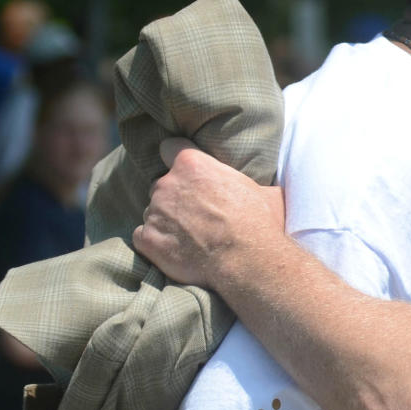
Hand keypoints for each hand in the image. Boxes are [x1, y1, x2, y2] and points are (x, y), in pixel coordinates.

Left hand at [134, 138, 284, 288]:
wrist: (247, 261)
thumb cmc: (260, 225)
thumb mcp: (266, 193)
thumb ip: (253, 183)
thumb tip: (268, 187)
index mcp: (192, 164)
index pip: (169, 148)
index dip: (176, 159)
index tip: (184, 172)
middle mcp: (167, 183)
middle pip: (161, 185)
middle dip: (175, 198)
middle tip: (196, 216)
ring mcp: (154, 212)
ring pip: (152, 212)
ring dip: (166, 223)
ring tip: (190, 240)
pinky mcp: (147, 239)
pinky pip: (141, 237)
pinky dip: (154, 244)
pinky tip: (176, 252)